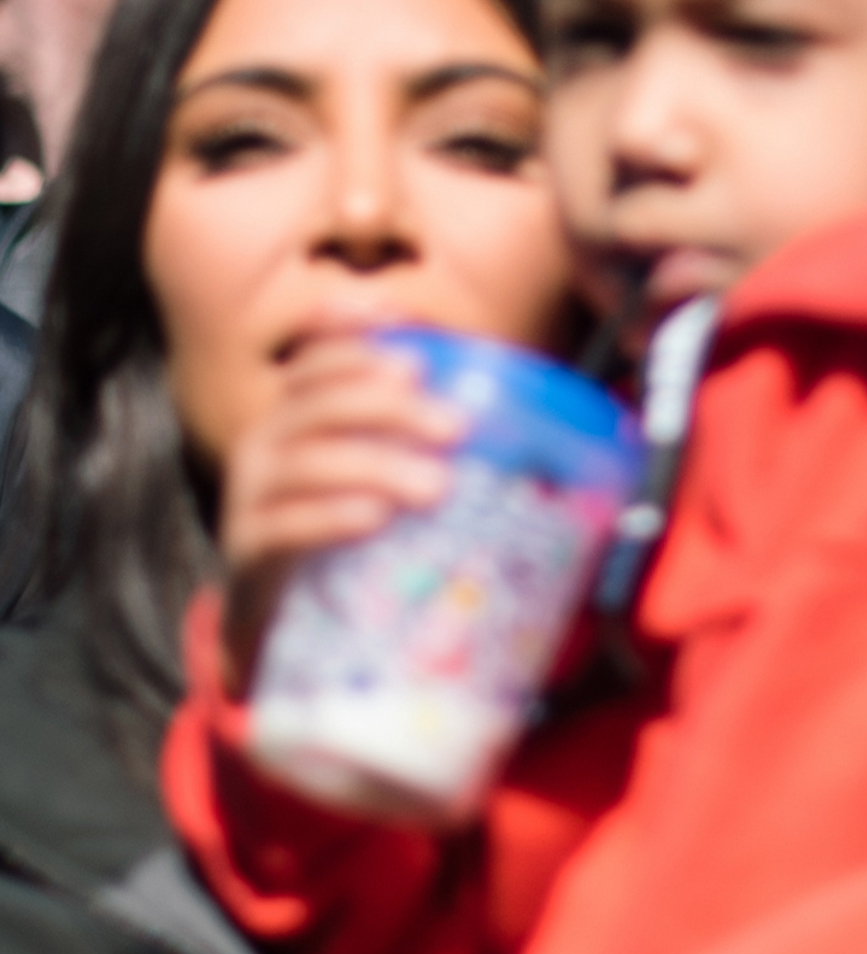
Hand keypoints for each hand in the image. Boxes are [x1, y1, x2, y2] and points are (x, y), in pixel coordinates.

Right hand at [220, 336, 465, 692]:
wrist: (290, 621)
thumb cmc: (354, 537)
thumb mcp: (386, 480)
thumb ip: (432, 445)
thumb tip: (531, 429)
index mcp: (301, 416)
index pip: (317, 362)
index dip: (350, 337)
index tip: (402, 332)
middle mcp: (267, 443)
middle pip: (317, 403)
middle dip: (389, 405)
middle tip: (457, 427)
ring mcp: (249, 496)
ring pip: (304, 461)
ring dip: (374, 464)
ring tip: (435, 486)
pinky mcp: (246, 550)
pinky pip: (280, 525)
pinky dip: (328, 516)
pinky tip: (375, 518)